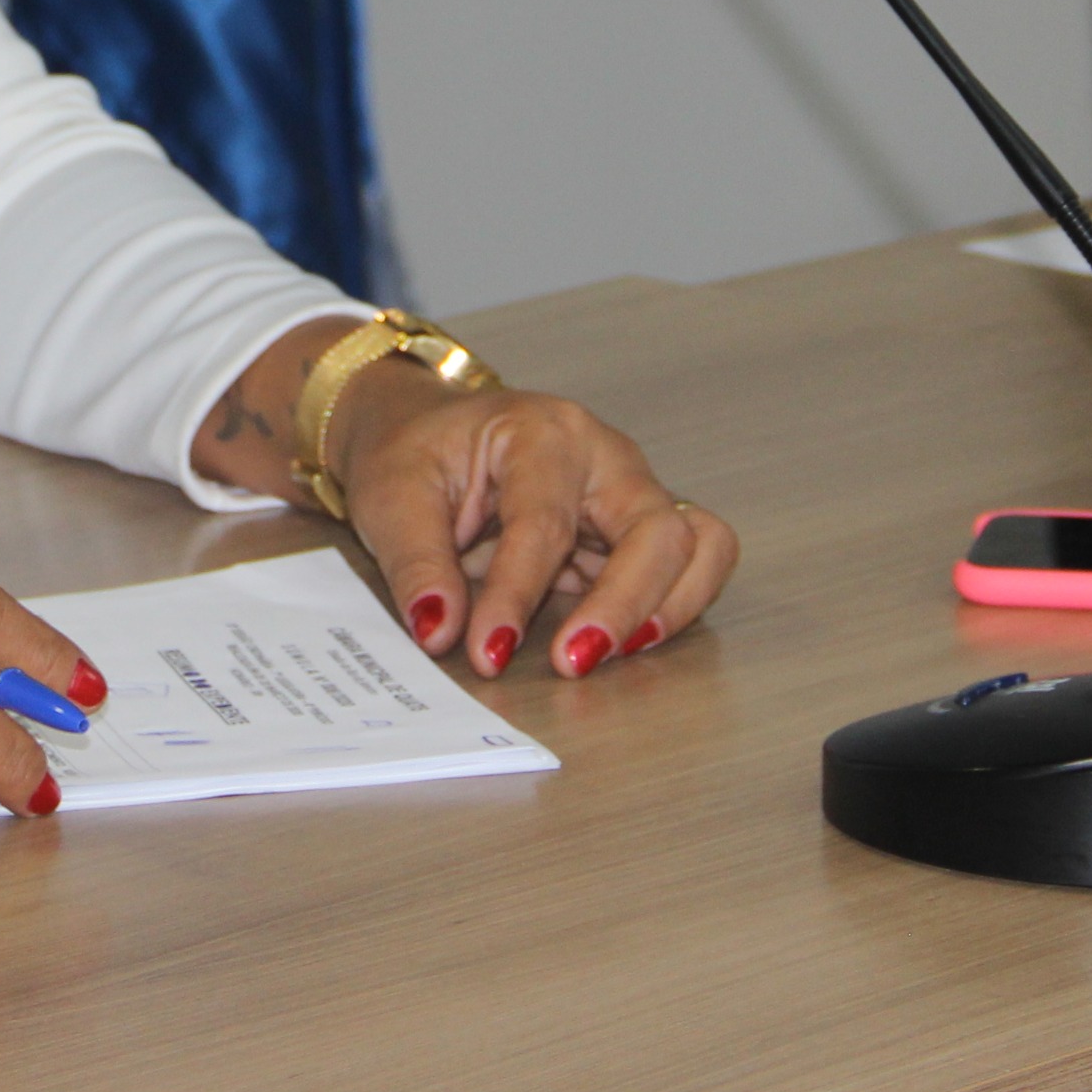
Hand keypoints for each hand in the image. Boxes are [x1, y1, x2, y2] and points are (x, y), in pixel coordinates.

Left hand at [333, 367, 734, 680]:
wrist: (427, 429)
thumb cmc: (414, 452)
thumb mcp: (392, 496)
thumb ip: (417, 564)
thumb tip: (440, 631)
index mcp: (542, 433)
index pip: (546, 524)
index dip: (518, 595)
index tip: (488, 651)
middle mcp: (605, 456)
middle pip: (657, 530)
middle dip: (623, 605)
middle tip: (572, 662)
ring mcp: (630, 491)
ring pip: (699, 544)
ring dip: (669, 608)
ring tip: (611, 654)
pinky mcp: (636, 529)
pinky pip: (689, 566)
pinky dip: (672, 606)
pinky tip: (625, 642)